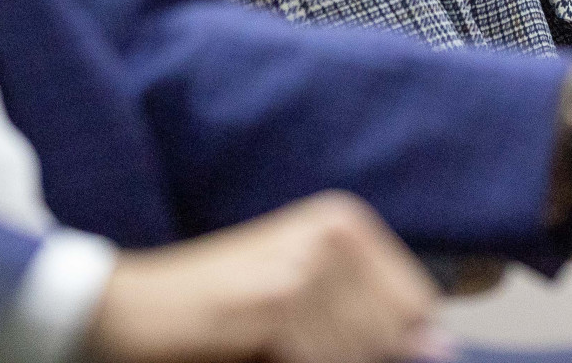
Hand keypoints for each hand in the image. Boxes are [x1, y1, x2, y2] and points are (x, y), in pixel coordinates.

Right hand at [86, 192, 451, 362]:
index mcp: (344, 222)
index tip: (328, 343)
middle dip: (350, 359)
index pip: (417, 306)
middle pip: (392, 336)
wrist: (130, 306)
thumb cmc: (218, 309)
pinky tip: (255, 350)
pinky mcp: (278, 299)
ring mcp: (307, 262)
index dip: (389, 345)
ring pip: (358, 356)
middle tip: (284, 343)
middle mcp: (332, 231)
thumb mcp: (303, 302)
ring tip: (267, 345)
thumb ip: (371, 320)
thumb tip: (441, 349)